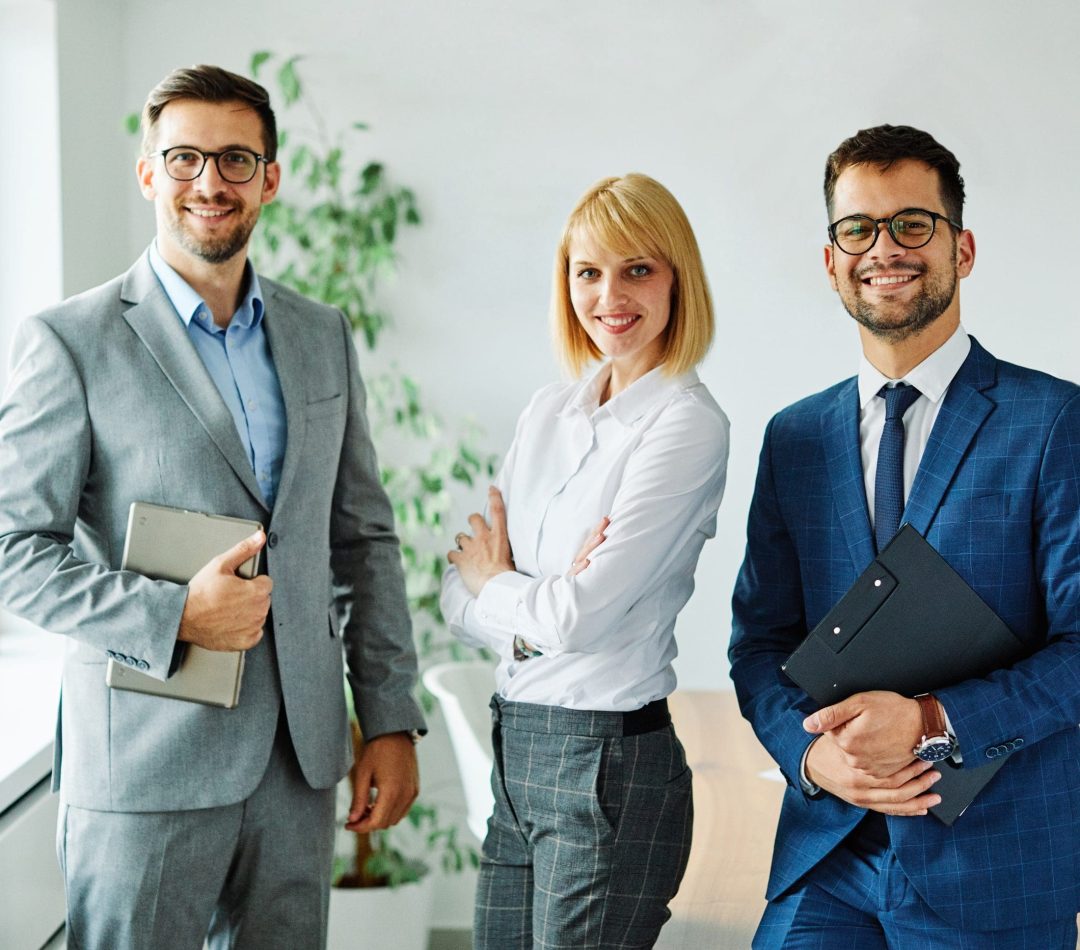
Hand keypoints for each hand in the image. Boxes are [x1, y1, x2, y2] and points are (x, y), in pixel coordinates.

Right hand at [178, 530, 271, 650]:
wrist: (182, 617)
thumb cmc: (200, 592)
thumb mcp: (221, 564)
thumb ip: (244, 549)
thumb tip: (259, 538)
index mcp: (257, 591)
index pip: (266, 583)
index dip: (252, 582)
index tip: (240, 585)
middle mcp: (258, 611)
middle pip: (263, 600)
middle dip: (251, 596)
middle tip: (231, 596)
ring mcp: (252, 628)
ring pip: (259, 616)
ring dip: (248, 612)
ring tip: (228, 608)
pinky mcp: (245, 642)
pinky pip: (254, 634)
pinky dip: (246, 629)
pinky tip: (231, 622)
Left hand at [345, 732, 419, 832]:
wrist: (395, 733)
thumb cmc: (376, 750)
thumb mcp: (362, 774)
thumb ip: (358, 799)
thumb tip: (352, 820)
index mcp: (391, 791)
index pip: (375, 822)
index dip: (360, 827)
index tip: (347, 825)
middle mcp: (405, 795)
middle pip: (385, 824)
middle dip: (368, 823)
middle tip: (354, 815)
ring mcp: (412, 793)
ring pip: (395, 819)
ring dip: (380, 818)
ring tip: (365, 807)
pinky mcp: (415, 789)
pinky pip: (403, 810)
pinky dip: (390, 812)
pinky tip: (379, 802)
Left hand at [447, 486, 514, 595]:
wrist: (497, 588)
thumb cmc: (509, 577)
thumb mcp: (513, 559)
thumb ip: (505, 552)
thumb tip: (505, 554)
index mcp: (500, 537)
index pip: (498, 511)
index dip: (495, 497)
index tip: (492, 489)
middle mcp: (484, 538)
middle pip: (474, 518)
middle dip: (472, 520)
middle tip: (474, 529)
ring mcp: (471, 548)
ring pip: (460, 536)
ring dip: (462, 543)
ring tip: (467, 552)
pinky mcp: (460, 559)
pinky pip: (451, 553)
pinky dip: (453, 557)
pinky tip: (456, 562)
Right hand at [568, 517, 609, 576]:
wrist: (567, 595)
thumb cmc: (583, 579)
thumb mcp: (591, 566)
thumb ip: (597, 556)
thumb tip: (609, 544)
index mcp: (584, 555)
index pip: (592, 539)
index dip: (599, 528)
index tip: (607, 518)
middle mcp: (580, 558)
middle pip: (589, 543)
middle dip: (597, 531)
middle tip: (606, 520)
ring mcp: (576, 568)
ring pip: (584, 555)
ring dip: (592, 545)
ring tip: (601, 536)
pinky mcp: (573, 579)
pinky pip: (577, 572)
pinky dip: (582, 566)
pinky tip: (588, 561)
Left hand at [803, 690, 923, 777]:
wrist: (924, 724)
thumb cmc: (894, 710)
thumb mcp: (859, 703)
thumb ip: (830, 714)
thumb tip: (808, 724)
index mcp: (847, 742)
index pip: (831, 732)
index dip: (842, 721)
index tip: (857, 717)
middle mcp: (856, 761)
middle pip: (842, 745)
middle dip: (851, 733)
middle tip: (870, 724)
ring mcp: (870, 770)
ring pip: (855, 756)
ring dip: (861, 746)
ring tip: (878, 734)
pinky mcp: (883, 774)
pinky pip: (870, 765)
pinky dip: (873, 756)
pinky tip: (882, 746)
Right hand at [805, 732, 942, 815]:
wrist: (808, 763)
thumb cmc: (825, 747)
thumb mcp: (831, 730)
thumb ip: (836, 719)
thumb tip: (855, 718)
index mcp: (855, 773)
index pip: (890, 773)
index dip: (910, 766)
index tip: (924, 756)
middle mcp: (859, 789)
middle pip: (897, 790)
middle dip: (919, 782)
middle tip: (934, 771)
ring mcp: (861, 798)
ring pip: (895, 804)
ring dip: (917, 799)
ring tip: (934, 792)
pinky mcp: (862, 803)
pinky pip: (888, 810)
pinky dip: (906, 811)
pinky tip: (921, 808)